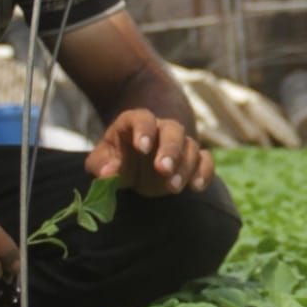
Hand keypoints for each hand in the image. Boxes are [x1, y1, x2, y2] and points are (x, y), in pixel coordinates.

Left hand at [86, 108, 213, 197]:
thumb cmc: (116, 159)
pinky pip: (205, 161)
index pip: (143, 119)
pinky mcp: (193, 160)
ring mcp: (180, 144)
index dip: (144, 131)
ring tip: (172, 187)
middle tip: (163, 168)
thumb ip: (101, 165)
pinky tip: (196, 187)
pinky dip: (204, 172)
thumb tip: (108, 173)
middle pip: (173, 130)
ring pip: (190, 147)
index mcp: (136, 123)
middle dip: (170, 149)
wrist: (134, 162)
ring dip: (184, 167)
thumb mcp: (101, 161)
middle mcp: (161, 129)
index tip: (142, 147)